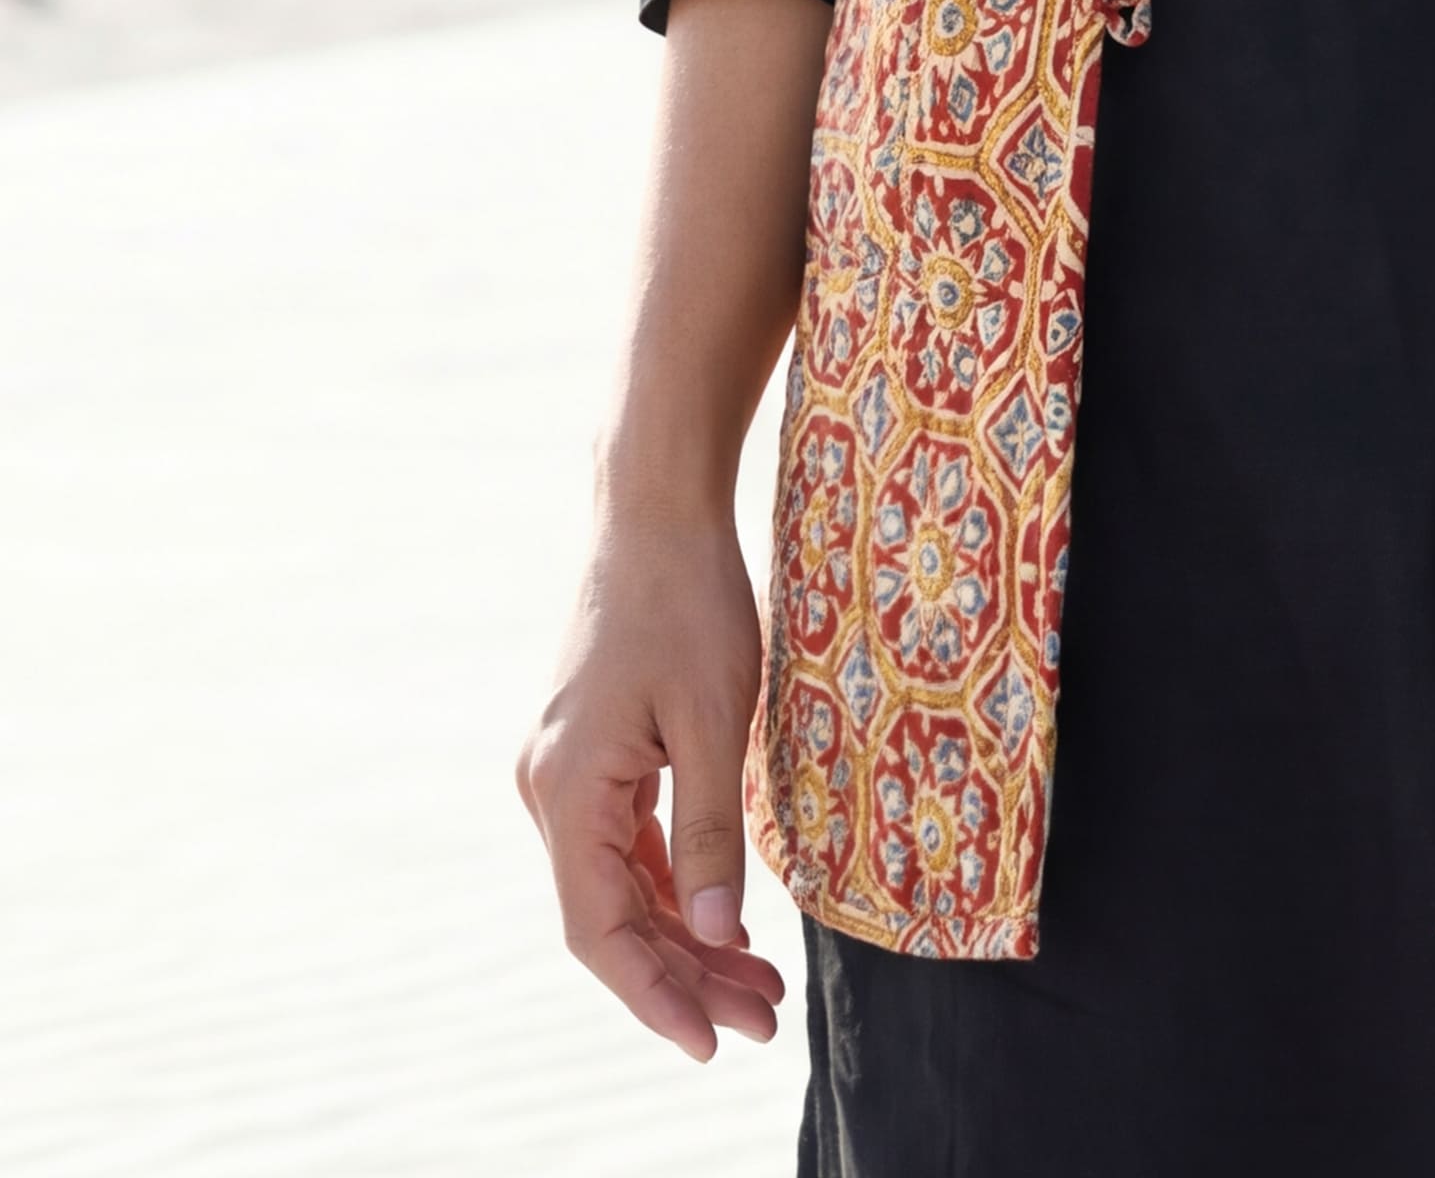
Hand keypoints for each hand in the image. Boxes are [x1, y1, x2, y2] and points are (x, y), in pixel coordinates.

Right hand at [517, 509, 786, 1059]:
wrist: (656, 510)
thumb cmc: (689, 600)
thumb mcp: (715, 719)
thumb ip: (710, 834)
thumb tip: (717, 936)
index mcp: (567, 790)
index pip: (601, 932)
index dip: (655, 996)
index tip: (712, 1045)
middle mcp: (549, 791)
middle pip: (612, 916)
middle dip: (686, 974)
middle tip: (764, 1020)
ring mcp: (565, 772)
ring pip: (620, 884)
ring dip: (684, 934)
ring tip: (759, 985)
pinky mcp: (590, 753)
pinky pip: (625, 843)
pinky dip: (673, 884)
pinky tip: (724, 917)